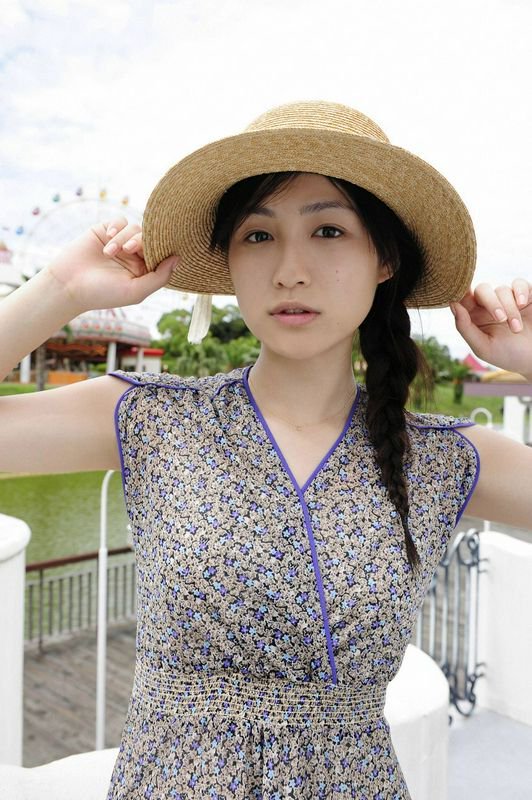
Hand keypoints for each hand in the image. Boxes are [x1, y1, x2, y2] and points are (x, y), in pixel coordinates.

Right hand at [45, 217, 177, 312]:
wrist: (68, 285)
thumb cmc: (102, 294)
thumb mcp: (135, 291)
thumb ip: (159, 277)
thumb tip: (179, 259)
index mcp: (144, 271)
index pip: (162, 254)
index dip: (160, 250)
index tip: (150, 253)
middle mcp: (135, 256)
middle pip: (150, 238)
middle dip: (140, 241)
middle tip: (128, 250)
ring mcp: (120, 242)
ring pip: (135, 228)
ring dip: (123, 238)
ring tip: (109, 252)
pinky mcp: (105, 231)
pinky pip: (119, 221)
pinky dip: (116, 228)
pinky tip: (107, 240)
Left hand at [450, 279, 531, 378]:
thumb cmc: (508, 356)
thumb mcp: (483, 347)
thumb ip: (465, 328)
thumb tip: (453, 305)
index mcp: (474, 316)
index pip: (463, 298)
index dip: (461, 293)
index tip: (461, 296)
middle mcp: (489, 305)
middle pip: (482, 290)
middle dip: (491, 303)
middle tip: (501, 319)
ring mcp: (507, 299)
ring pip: (502, 290)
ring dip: (510, 308)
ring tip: (517, 329)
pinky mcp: (525, 295)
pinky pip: (519, 283)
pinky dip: (521, 291)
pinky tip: (523, 304)